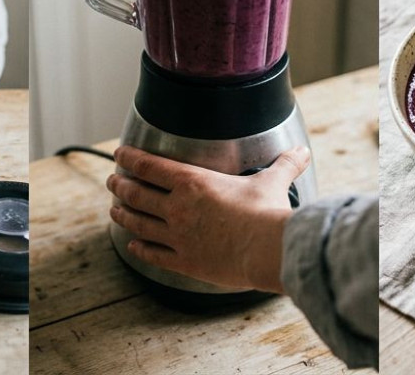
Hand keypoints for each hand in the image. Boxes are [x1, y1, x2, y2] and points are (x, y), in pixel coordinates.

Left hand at [106, 145, 310, 292]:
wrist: (267, 250)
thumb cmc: (267, 214)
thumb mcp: (272, 182)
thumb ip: (283, 166)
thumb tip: (301, 152)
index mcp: (193, 182)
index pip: (150, 166)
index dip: (131, 158)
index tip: (120, 154)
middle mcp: (178, 207)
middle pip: (136, 194)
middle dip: (120, 185)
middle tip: (113, 181)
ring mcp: (177, 236)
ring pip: (138, 223)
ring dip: (124, 215)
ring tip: (115, 210)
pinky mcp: (184, 261)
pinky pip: (154, 254)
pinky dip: (140, 249)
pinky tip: (133, 247)